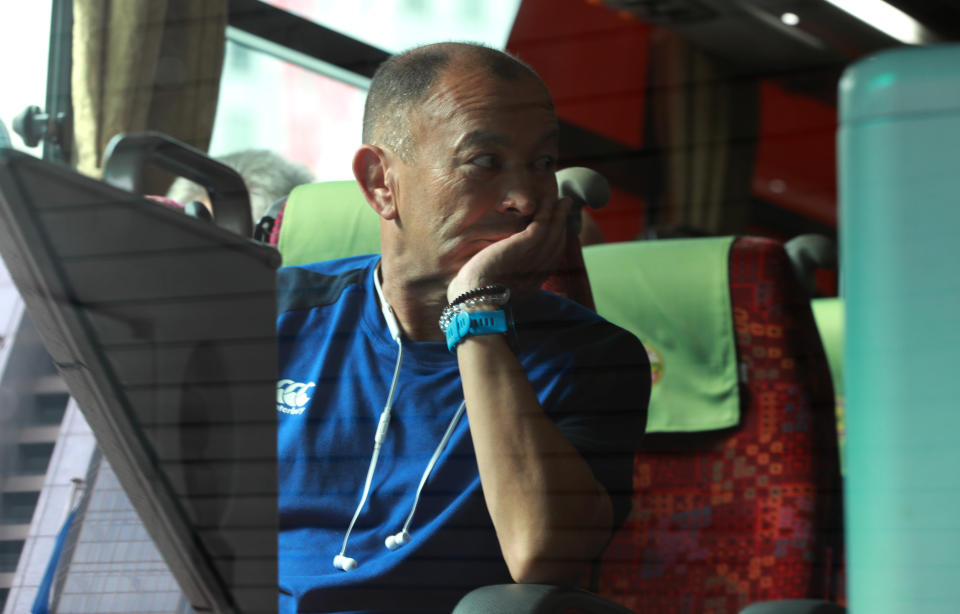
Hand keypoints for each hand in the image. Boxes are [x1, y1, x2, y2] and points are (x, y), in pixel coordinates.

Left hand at [447, 196, 571, 302]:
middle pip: (557, 242)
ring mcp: (535, 257)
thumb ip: (503, 275)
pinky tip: (547, 200)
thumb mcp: (496, 286)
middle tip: (564, 205)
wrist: (476, 301)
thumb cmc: (477, 297)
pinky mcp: (527, 246)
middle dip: (562, 222)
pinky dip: (547, 210)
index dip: (556, 239)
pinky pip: (543, 223)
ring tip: (560, 199)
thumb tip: (497, 269)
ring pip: (553, 231)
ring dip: (558, 212)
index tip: (557, 226)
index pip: (551, 256)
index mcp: (534, 281)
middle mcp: (540, 270)